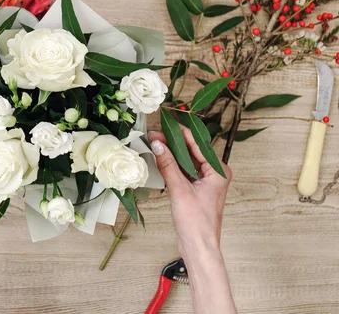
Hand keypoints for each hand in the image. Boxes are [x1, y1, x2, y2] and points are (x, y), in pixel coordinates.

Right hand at [148, 127, 231, 255]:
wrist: (198, 247)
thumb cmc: (196, 223)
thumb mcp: (179, 190)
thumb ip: (168, 164)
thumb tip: (158, 144)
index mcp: (218, 171)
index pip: (197, 145)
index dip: (179, 133)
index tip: (163, 125)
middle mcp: (214, 174)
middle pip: (192, 151)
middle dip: (173, 142)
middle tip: (155, 133)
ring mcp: (205, 182)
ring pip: (186, 161)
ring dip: (172, 153)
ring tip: (155, 143)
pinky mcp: (196, 189)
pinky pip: (184, 171)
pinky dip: (172, 165)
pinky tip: (161, 158)